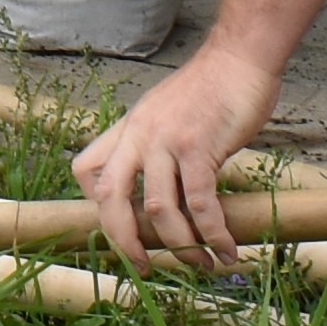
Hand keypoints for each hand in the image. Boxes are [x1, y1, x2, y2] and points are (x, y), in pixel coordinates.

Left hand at [76, 41, 282, 271]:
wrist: (241, 58)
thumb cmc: (212, 87)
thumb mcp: (166, 113)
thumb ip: (156, 146)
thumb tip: (165, 190)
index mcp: (128, 129)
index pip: (85, 169)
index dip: (93, 204)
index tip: (119, 226)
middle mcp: (139, 136)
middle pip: (110, 198)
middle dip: (124, 241)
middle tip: (144, 267)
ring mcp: (166, 141)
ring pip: (158, 209)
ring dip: (181, 246)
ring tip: (202, 264)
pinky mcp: (199, 148)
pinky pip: (199, 204)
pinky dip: (213, 233)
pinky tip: (226, 248)